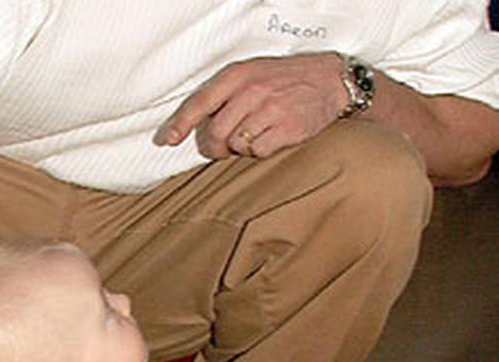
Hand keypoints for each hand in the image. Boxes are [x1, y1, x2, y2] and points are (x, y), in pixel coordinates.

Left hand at [157, 53, 347, 158]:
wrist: (329, 80)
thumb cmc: (285, 80)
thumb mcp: (252, 74)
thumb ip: (225, 95)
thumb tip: (197, 124)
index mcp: (238, 76)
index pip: (200, 103)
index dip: (181, 125)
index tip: (169, 140)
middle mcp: (252, 91)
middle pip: (216, 131)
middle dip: (215, 147)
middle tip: (222, 150)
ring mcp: (270, 109)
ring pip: (236, 144)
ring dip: (240, 147)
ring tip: (254, 136)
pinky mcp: (287, 127)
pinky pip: (259, 151)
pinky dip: (260, 150)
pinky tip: (270, 138)